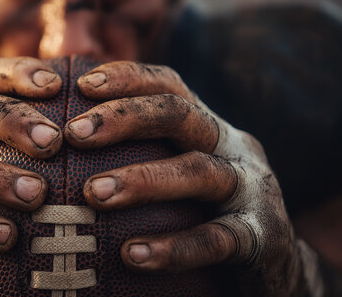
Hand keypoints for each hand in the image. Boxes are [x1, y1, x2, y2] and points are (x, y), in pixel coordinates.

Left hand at [63, 61, 324, 295]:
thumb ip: (139, 155)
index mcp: (206, 127)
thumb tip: (64, 146)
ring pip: (197, 172)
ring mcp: (252, 188)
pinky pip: (216, 239)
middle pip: (179, 114)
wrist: (277, 264)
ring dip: (142, 180)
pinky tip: (131, 255)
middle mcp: (232, 146)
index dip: (127, 77)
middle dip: (124, 118)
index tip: (81, 85)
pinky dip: (173, 246)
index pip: (168, 85)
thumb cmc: (205, 212)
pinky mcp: (262, 236)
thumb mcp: (179, 173)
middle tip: (73, 133)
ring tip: (91, 194)